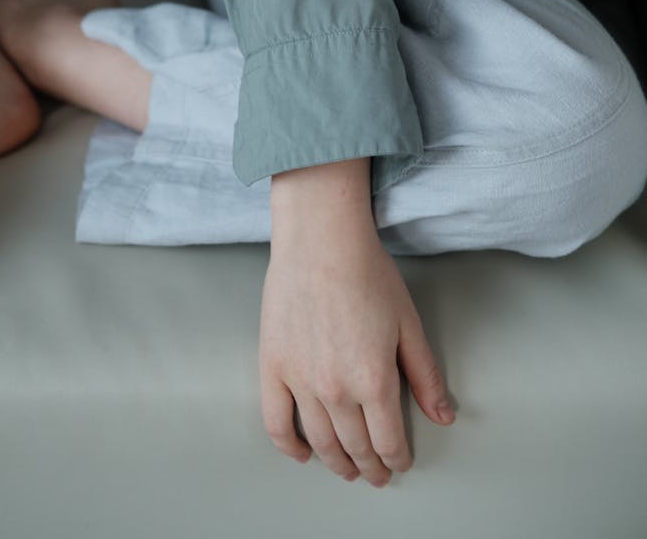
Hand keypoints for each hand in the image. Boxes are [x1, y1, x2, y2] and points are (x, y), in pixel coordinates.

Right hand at [259, 159, 454, 486]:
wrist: (321, 240)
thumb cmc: (366, 272)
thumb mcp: (408, 323)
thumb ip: (425, 375)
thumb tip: (443, 415)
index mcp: (374, 380)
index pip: (388, 442)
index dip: (397, 459)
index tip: (400, 463)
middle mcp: (336, 389)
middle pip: (355, 447)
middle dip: (370, 467)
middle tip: (376, 474)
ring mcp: (300, 381)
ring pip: (320, 442)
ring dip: (335, 463)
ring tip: (345, 469)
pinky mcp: (273, 367)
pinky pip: (276, 423)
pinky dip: (289, 447)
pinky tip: (302, 453)